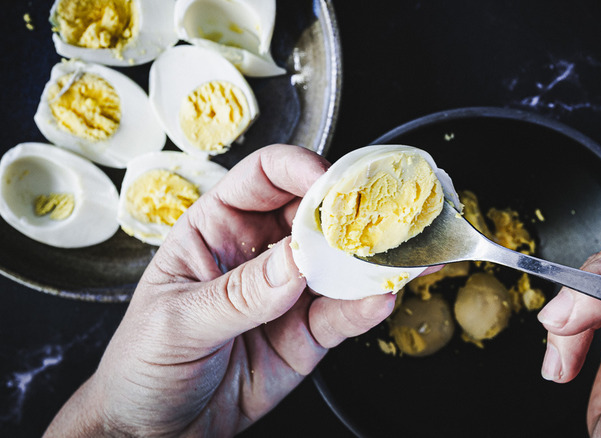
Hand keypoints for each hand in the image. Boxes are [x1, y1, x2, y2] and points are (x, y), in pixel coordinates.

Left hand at [45, 144, 397, 436]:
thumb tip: (294, 261)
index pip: (263, 179)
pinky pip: (341, 315)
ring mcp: (287, 293)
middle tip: (378, 216)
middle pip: (312, 214)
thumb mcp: (179, 323)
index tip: (327, 180)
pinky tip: (380, 299)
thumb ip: (239, 294)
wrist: (156, 431)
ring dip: (369, 259)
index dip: (297, 169)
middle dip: (348, 211)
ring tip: (398, 257)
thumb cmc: (143, 363)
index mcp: (216, 228)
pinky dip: (365, 307)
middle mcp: (258, 252)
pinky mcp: (306, 335)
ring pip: (338, 264)